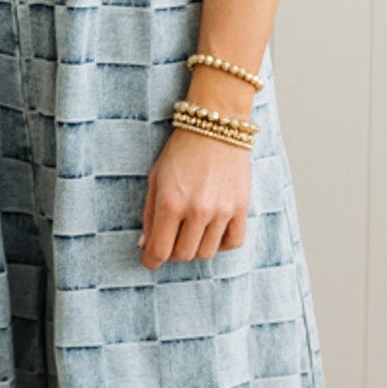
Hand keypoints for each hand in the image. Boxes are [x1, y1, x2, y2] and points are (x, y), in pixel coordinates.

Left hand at [138, 126, 249, 268]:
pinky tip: (213, 233)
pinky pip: (233, 243)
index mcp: (170, 203)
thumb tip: (146, 246)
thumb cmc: (181, 150)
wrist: (215, 126)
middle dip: (172, 253)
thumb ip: (149, 215)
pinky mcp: (241, 207)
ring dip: (195, 247)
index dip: (151, 261)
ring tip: (191, 232)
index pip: (159, 250)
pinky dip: (221, 244)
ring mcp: (221, 210)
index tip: (149, 261)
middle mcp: (197, 210)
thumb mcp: (155, 179)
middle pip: (183, 255)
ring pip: (206, 252)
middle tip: (170, 240)